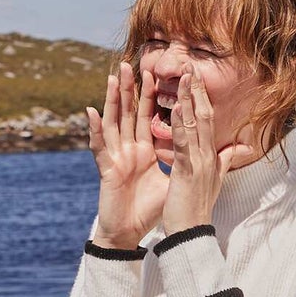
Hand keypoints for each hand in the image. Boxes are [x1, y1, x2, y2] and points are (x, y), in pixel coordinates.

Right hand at [86, 62, 169, 247]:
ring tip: (112, 77)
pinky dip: (95, 130)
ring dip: (111, 100)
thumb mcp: (172, 181)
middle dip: (129, 89)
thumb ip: (184, 163)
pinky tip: (91, 112)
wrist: (131, 233)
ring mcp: (116, 158)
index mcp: (144, 151)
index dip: (149, 96)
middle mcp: (129, 150)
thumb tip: (204, 153)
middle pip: (128, 114)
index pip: (147, 118)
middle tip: (131, 63)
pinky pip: (99, 147)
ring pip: (113, 123)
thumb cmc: (149, 209)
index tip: (155, 73)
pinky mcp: (107, 170)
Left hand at [161, 67, 259, 235]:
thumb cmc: (198, 207)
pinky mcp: (187, 171)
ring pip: (194, 124)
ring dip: (188, 99)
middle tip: (190, 66)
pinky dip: (180, 125)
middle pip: (203, 116)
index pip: (207, 120)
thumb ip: (227, 159)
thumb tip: (242, 146)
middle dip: (196, 90)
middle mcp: (208, 155)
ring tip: (183, 77)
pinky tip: (174, 108)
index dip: (201, 98)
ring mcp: (199, 162)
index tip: (194, 78)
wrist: (192, 232)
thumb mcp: (216, 179)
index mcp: (211, 155)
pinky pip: (183, 143)